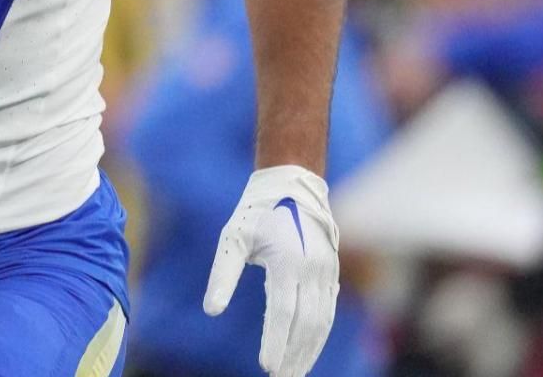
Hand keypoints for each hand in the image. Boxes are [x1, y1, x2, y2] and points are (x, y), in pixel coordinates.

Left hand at [204, 165, 339, 376]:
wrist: (292, 185)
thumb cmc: (255, 213)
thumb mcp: (233, 239)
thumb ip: (223, 275)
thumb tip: (212, 310)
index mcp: (287, 261)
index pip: (282, 312)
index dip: (275, 342)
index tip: (267, 367)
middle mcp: (311, 269)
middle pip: (305, 323)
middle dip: (294, 355)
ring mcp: (325, 271)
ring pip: (321, 320)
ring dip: (309, 350)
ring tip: (295, 373)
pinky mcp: (331, 272)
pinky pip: (328, 310)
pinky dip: (320, 335)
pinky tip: (308, 351)